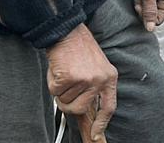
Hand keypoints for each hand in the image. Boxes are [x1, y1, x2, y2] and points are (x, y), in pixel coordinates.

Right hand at [45, 24, 116, 141]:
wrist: (67, 32)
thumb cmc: (79, 50)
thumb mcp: (97, 68)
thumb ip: (95, 89)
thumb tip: (87, 111)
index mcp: (110, 78)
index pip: (108, 107)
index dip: (101, 123)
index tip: (96, 136)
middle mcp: (100, 80)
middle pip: (79, 109)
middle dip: (67, 103)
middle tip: (66, 88)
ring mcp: (86, 79)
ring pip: (65, 101)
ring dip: (61, 90)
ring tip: (66, 72)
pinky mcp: (70, 77)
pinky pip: (56, 92)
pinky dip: (53, 83)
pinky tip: (59, 69)